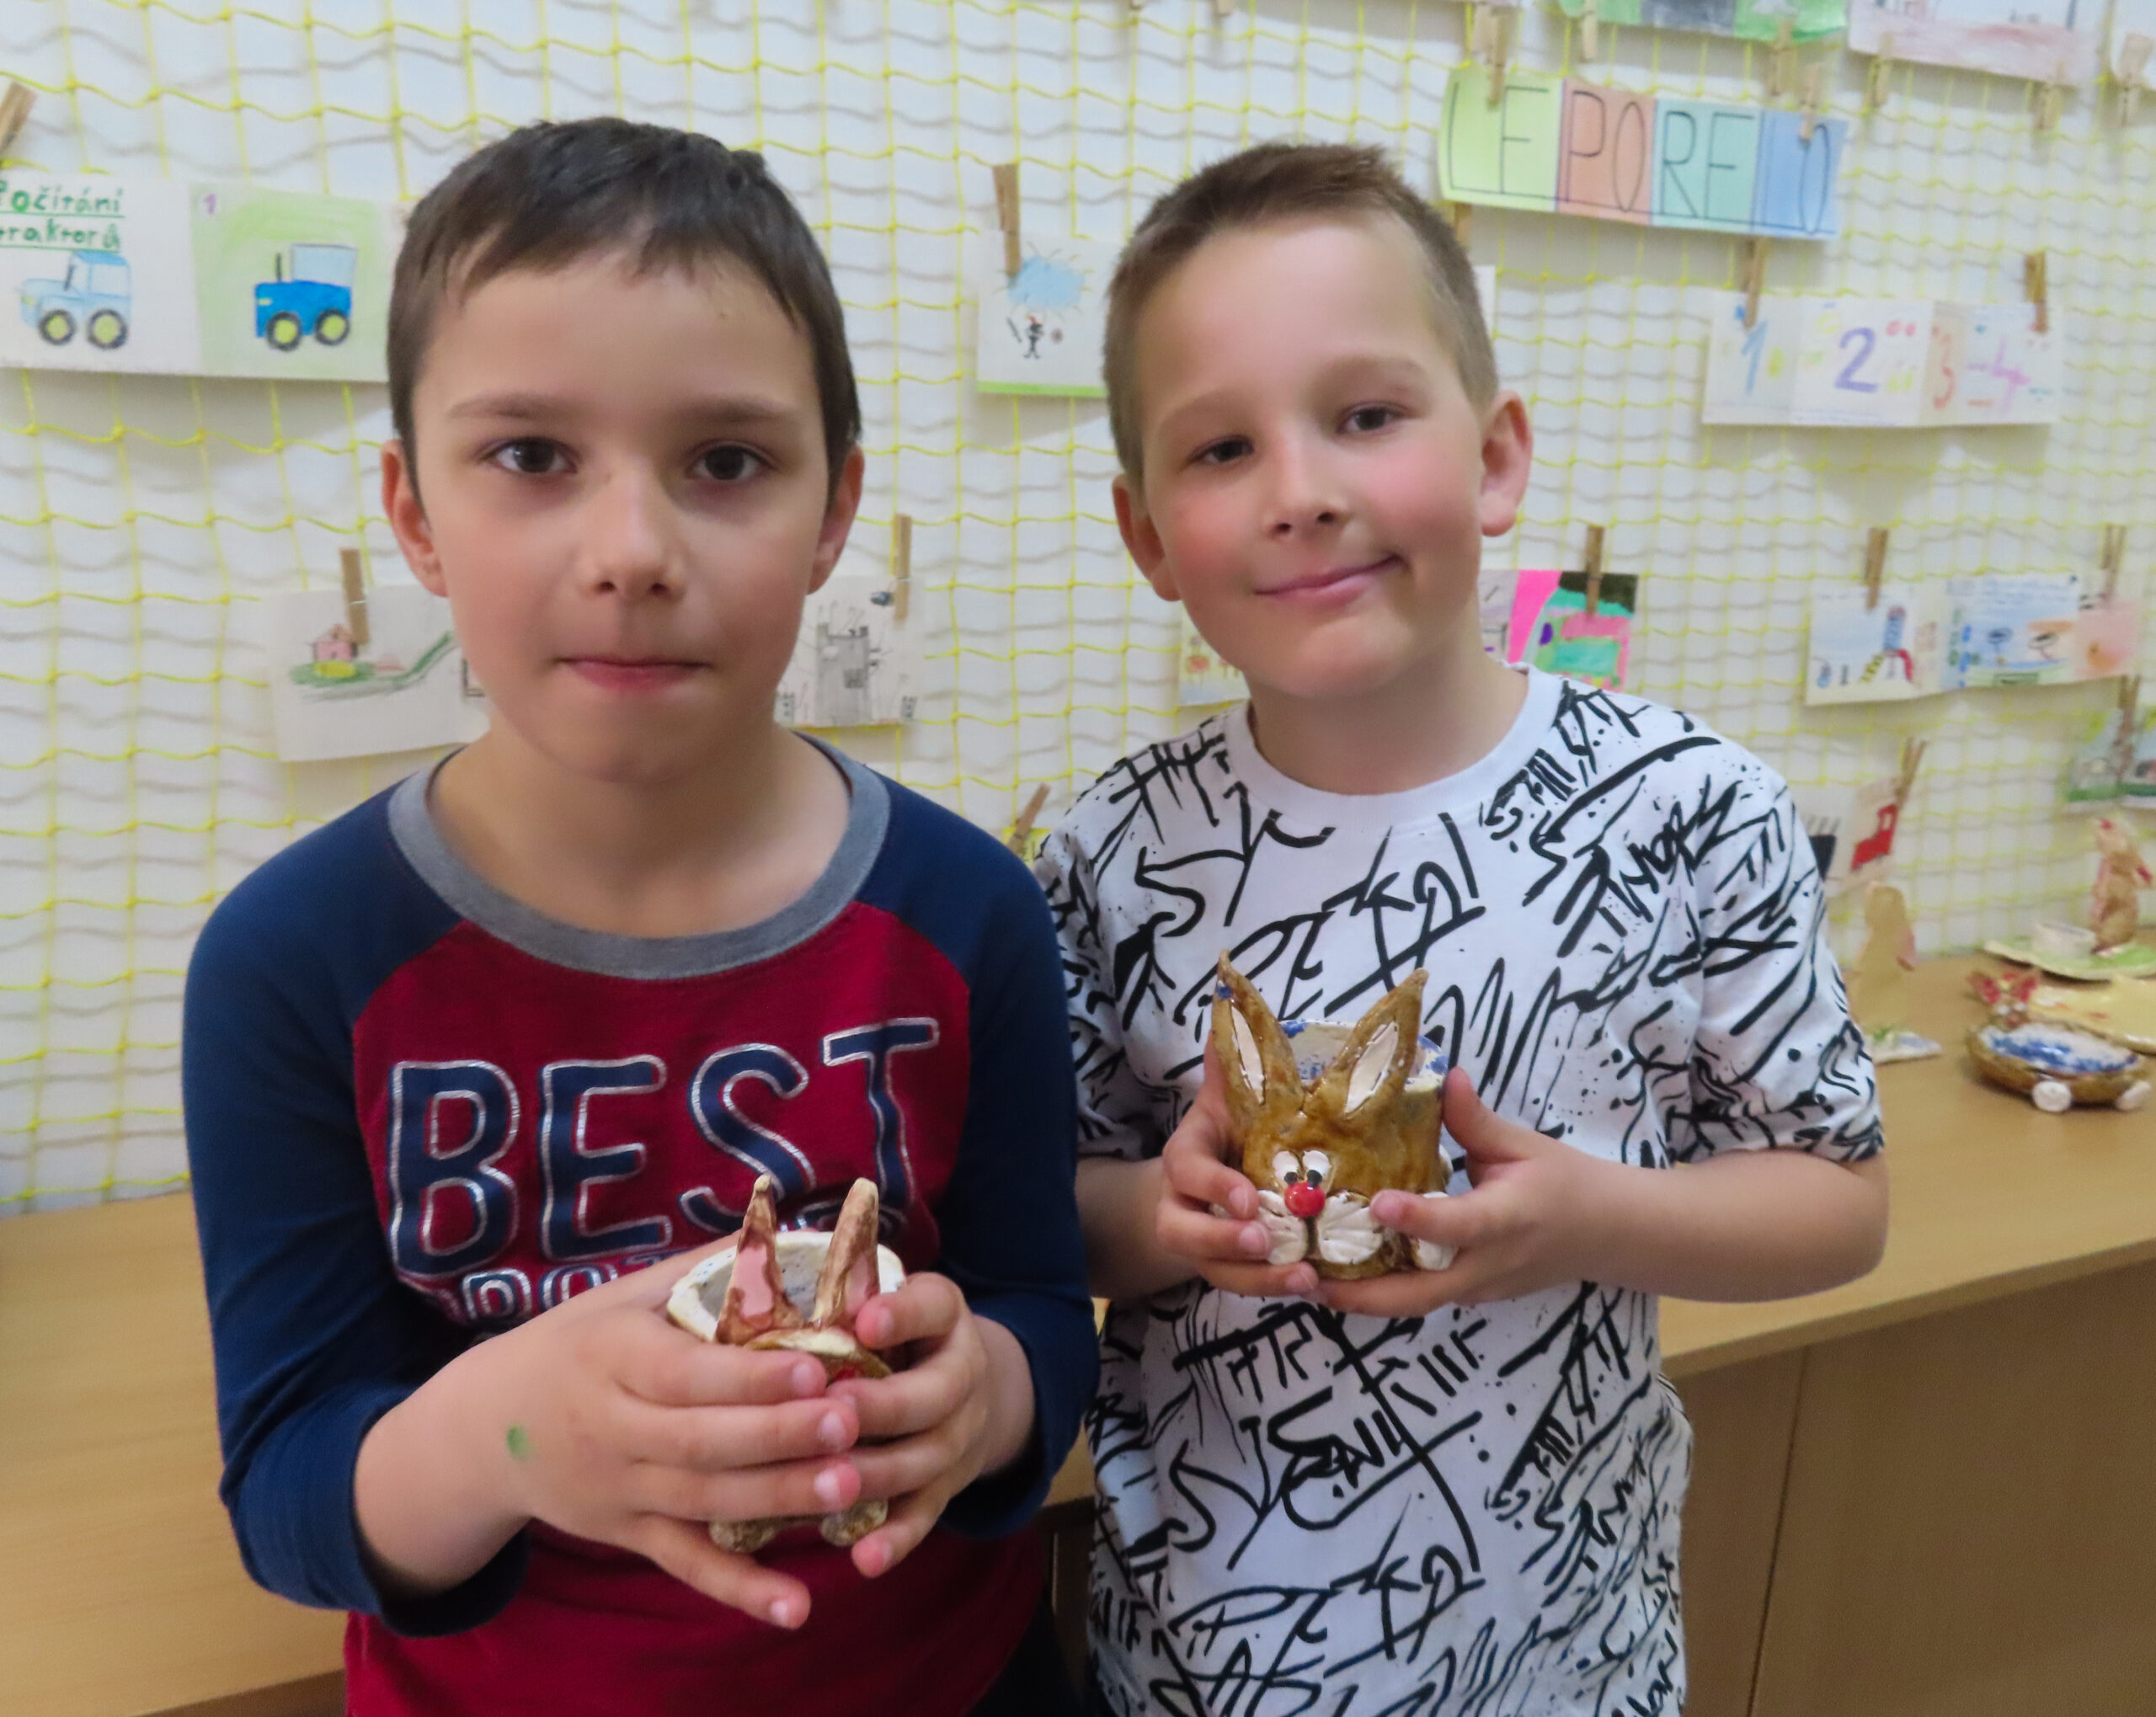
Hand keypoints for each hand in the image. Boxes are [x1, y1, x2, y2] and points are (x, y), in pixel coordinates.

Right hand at [372, 1243, 865, 1630]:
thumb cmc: (579, 1343)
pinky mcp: (628, 1535)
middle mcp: (611, 1428)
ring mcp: (618, 1489)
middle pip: (701, 1441)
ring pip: (704, 1503)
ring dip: (778, 1502)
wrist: (487, 1426)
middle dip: (779, 1437)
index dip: (749, 1378)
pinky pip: (687, 1565)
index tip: (816, 1370)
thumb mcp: (626, 1297)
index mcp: (612, 1358)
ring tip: (851, 1488)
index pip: (685, 1373)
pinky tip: (797, 1606)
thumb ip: (709, 1270)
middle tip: (852, 1426)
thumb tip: (797, 1231)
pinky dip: (740, 1590)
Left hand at [826, 1273, 1026, 1579]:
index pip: (932, 1308)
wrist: (967, 1388)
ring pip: (924, 1461)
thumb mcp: (890, 1300)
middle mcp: (963, 1376)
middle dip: (882, 1407)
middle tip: (833, 1410)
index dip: (903, 1315)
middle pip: (932, 1396)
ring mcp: (959, 1437)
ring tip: (829, 1483)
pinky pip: (924, 1516)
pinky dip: (896, 1540)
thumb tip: (779, 1295)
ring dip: (878, 1475)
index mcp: (945, 1316)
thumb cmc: (901, 1335)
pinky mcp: (947, 1487)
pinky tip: (864, 1559)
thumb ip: (851, 1297)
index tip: (866, 1321)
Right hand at [1154, 1042, 1320, 1299]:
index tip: (1247, 1199)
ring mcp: (1202, 1244)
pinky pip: (1244, 1285)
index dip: (1212, 1186)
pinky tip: (1315, 1285)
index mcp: (1184, 1156)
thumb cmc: (1230, 1129)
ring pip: (1215, 1270)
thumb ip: (1232, 1063)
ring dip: (1258, 1278)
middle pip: (1181, 1232)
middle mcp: (1182, 1204)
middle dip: (1222, 1241)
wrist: (1214, 1175)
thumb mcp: (1230, 1096)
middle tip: (1268, 1242)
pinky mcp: (1229, 1267)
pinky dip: (1275, 1288)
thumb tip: (1231, 1007)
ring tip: (1305, 1278)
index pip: (1184, 1170)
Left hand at [1320, 1067, 1613, 1317]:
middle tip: (1304, 1274)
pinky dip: (1380, 1291)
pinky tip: (1338, 1272)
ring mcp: (1478, 1289)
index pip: (1460, 1225)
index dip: (1419, 1217)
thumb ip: (1476, 1119)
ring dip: (1360, 1299)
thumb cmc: (1565, 1183)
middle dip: (1360, 1292)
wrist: (1607, 1235)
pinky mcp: (1470, 1296)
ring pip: (1414, 1305)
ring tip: (1304, 1278)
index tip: (1378, 1202)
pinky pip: (1421, 1299)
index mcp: (1507, 1220)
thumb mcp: (1524, 1145)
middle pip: (1420, 1294)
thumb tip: (1443, 1074)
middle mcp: (1488, 1265)